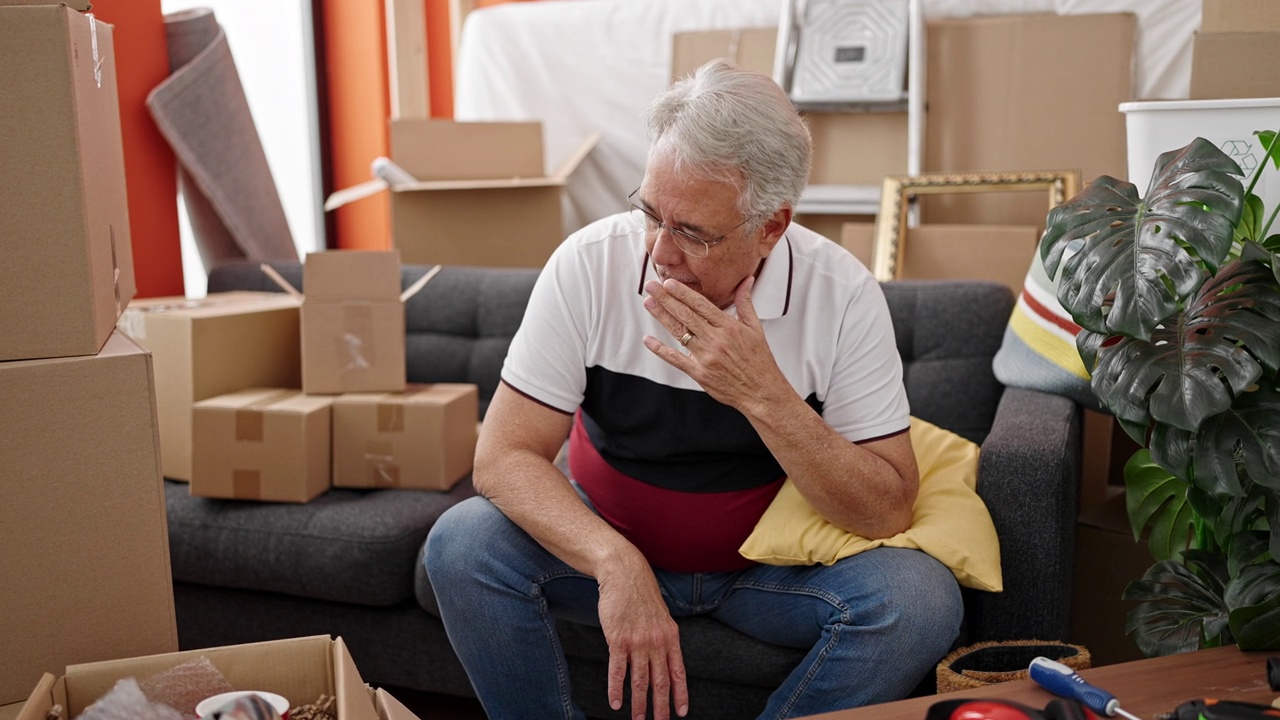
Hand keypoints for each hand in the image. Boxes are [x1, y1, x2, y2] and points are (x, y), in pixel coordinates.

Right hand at [597, 561, 687, 719]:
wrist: (624, 574)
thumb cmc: (641, 595)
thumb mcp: (661, 617)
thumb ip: (663, 639)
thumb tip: (664, 659)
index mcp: (670, 637)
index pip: (678, 672)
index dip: (681, 694)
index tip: (682, 712)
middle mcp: (656, 642)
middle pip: (660, 682)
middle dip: (661, 707)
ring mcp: (637, 642)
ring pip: (639, 680)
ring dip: (639, 703)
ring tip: (638, 719)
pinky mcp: (618, 640)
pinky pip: (617, 671)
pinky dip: (616, 689)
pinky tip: (616, 703)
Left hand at [642, 275, 787, 412]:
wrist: (761, 391)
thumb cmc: (758, 360)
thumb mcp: (755, 328)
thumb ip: (745, 303)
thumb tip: (747, 280)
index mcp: (729, 327)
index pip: (701, 305)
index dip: (683, 293)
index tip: (669, 283)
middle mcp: (716, 340)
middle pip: (686, 315)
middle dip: (667, 299)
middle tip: (651, 286)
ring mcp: (706, 357)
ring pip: (679, 332)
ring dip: (662, 316)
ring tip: (648, 303)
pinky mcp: (699, 373)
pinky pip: (676, 359)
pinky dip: (660, 349)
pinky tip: (648, 340)